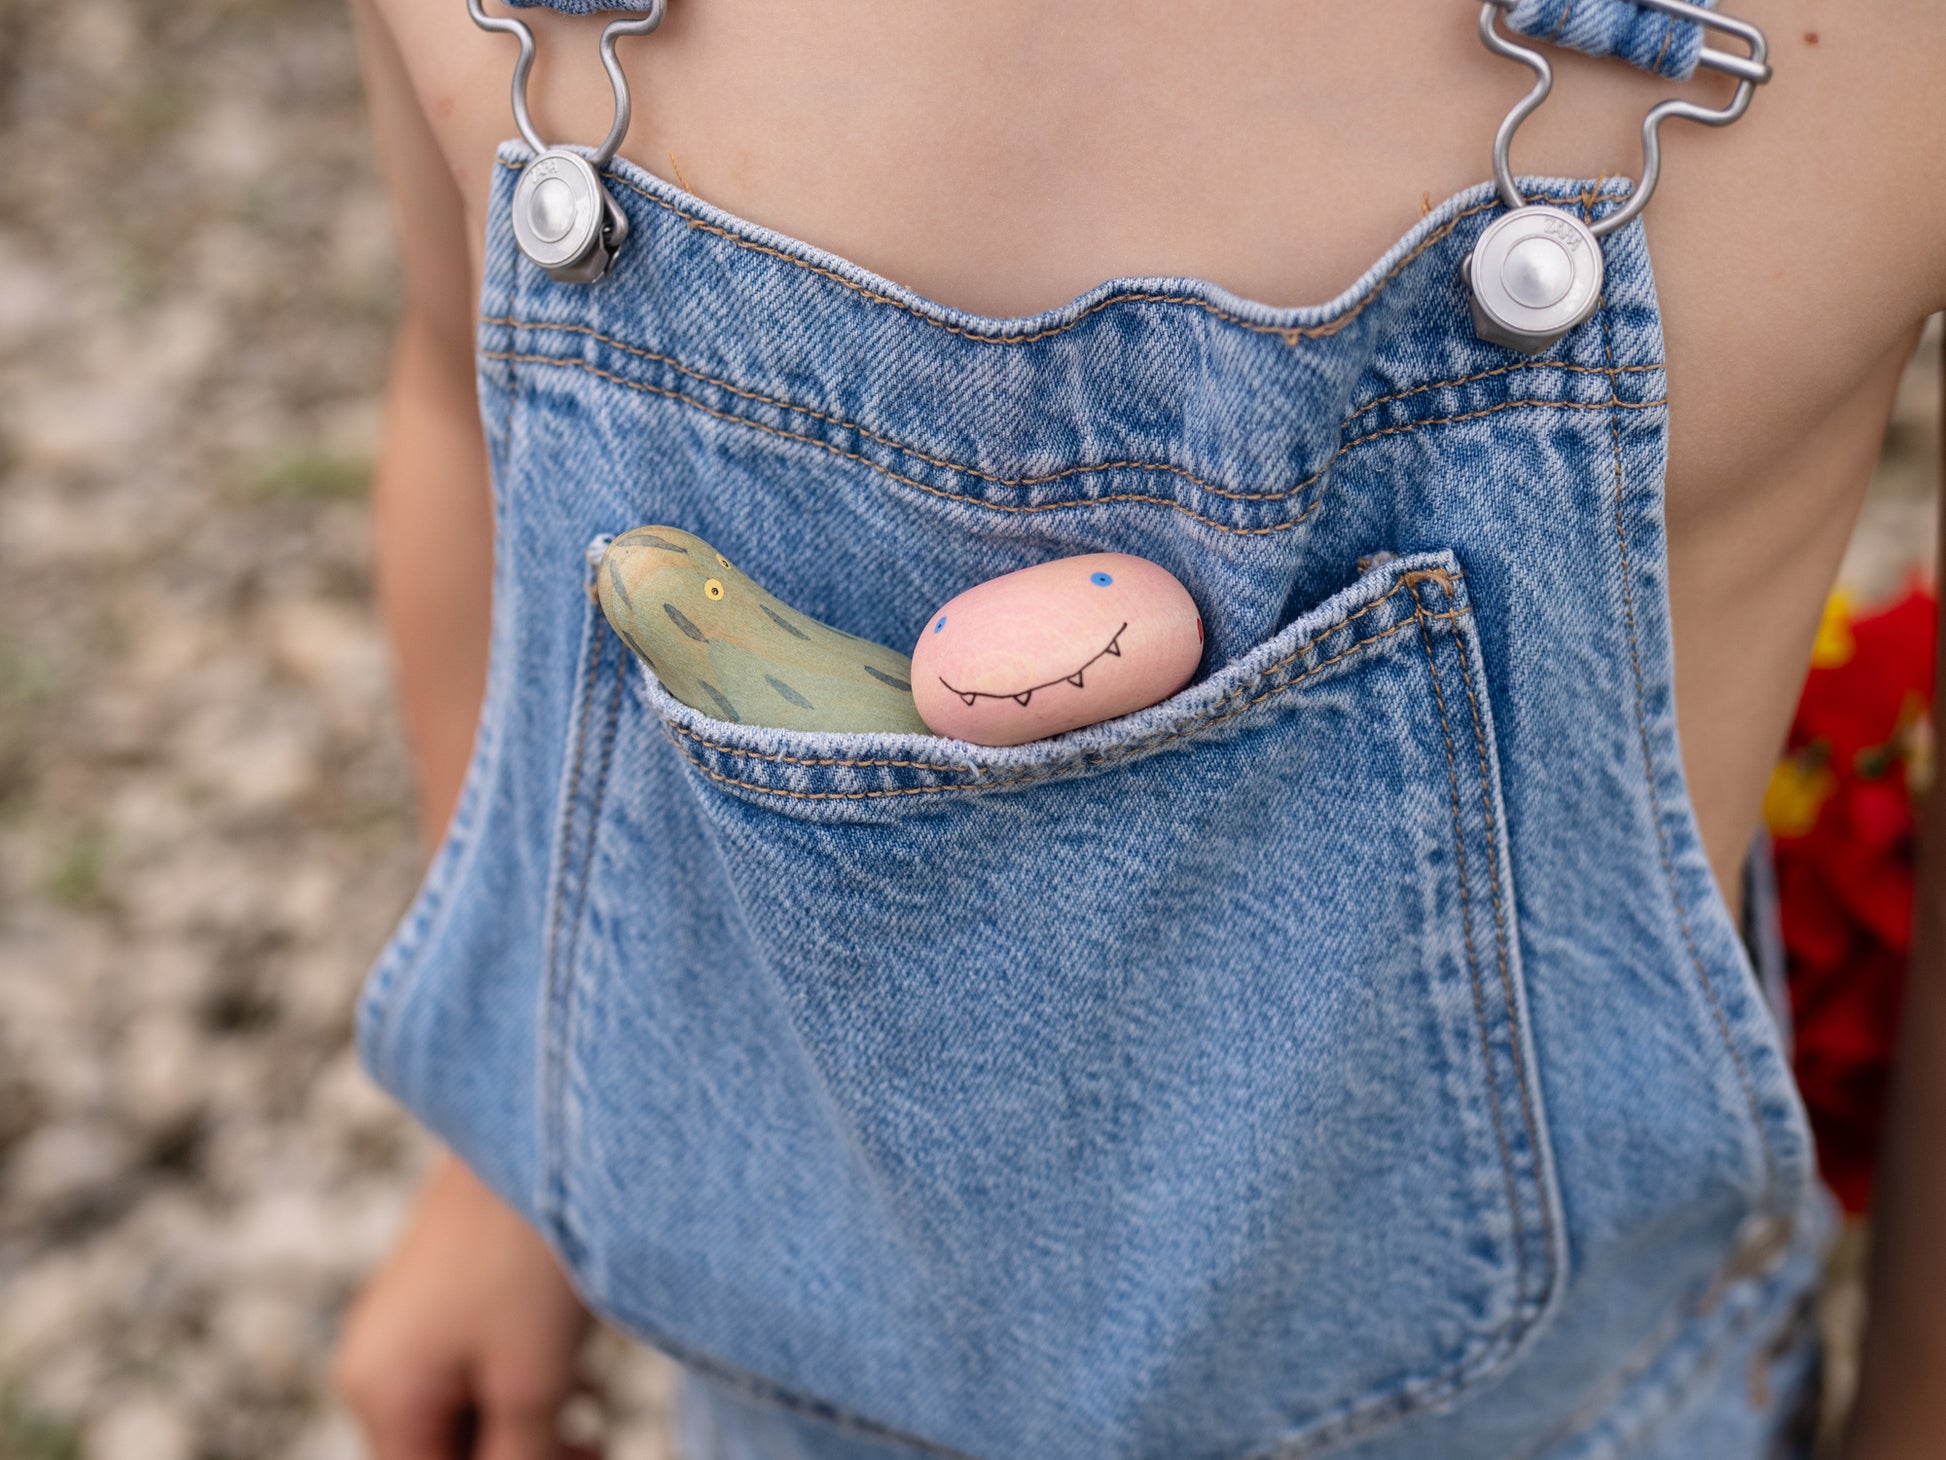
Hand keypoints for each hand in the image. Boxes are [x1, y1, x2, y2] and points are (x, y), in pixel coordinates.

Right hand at [335, 1155, 597, 1459]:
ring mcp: (411, 1319)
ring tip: (592, 1420)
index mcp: (382, 1390)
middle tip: (595, 1447)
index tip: (584, 1456)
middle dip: (519, 1455)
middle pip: (447, 1449)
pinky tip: (582, 1377)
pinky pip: (480, 1365)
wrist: (542, 1125)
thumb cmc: (531, 1253)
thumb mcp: (531, 1382)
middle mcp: (380, 1357)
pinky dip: (527, 1384)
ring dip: (528, 1427)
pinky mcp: (450, 1289)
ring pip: (469, 1411)